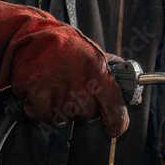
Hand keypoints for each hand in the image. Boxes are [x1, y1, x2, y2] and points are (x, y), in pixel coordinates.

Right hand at [0, 0, 127, 136]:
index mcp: (99, 75)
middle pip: (90, 116)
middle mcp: (82, 87)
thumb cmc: (66, 46)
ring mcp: (60, 95)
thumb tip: (135, 97)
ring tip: (58, 87)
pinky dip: (44, 110)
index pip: (116, 109)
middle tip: (75, 90)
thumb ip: (115, 76)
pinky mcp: (39, 100)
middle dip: (84, 108)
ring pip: (68, 119)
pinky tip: (44, 92)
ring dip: (63, 109)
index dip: (118, 123)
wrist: (29, 36)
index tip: (116, 128)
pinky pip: (46, 118)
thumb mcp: (96, 55)